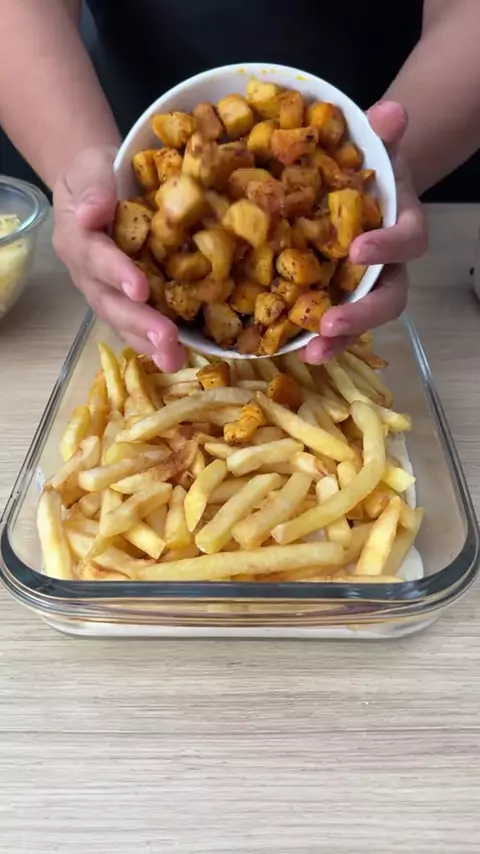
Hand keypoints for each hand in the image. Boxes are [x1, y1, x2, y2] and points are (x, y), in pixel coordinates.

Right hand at [52, 146, 185, 371]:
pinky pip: (135, 324)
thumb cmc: (96, 174)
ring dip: (147, 342)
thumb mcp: (90, 168)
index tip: (140, 288)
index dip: (117, 273)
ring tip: (172, 360)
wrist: (96, 185)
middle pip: (109, 302)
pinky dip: (152, 343)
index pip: (96, 257)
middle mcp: (88, 273)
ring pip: (122, 320)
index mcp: (78, 238)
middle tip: (166, 339)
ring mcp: (104, 290)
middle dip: (138, 321)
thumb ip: (94, 188)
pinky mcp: (123, 299)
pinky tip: (174, 358)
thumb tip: (92, 212)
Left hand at [302, 101, 427, 363]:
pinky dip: (307, 337)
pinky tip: (281, 348)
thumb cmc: (368, 168)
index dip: (388, 247)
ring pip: (358, 321)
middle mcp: (386, 267)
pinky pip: (324, 323)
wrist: (357, 187)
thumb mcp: (378, 146)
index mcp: (402, 228)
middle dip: (361, 315)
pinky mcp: (331, 297)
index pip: (407, 241)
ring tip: (311, 354)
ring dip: (337, 340)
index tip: (360, 248)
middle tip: (331, 325)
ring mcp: (359, 288)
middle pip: (387, 299)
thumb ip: (385, 133)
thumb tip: (391, 110)